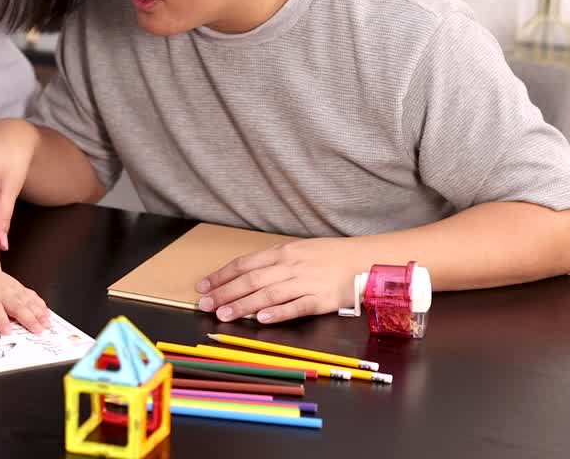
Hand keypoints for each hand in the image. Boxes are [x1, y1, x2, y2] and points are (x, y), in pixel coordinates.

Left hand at [0, 269, 50, 334]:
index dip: (1, 320)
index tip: (7, 330)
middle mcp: (2, 292)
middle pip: (17, 306)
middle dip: (28, 318)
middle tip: (38, 330)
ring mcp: (13, 289)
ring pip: (27, 301)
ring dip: (38, 312)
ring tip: (46, 323)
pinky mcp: (19, 288)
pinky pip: (31, 295)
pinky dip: (40, 303)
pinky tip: (46, 312)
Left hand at [195, 239, 358, 323]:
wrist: (366, 259)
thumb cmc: (330, 257)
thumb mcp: (299, 251)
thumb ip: (274, 263)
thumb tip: (245, 274)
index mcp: (283, 253)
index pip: (244, 264)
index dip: (221, 276)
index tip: (203, 286)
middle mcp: (291, 266)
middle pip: (251, 280)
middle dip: (225, 292)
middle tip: (205, 305)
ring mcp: (306, 282)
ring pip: (268, 294)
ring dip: (243, 305)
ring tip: (224, 315)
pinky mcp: (321, 300)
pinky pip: (296, 306)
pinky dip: (277, 312)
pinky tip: (260, 318)